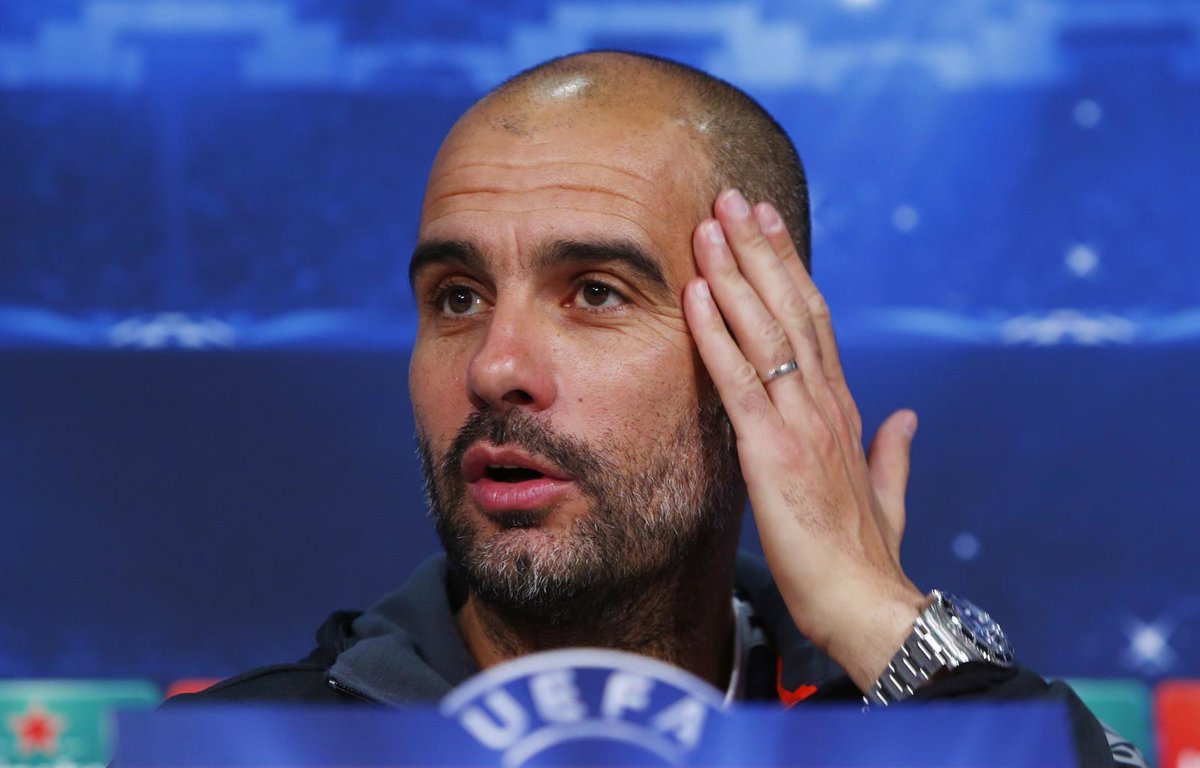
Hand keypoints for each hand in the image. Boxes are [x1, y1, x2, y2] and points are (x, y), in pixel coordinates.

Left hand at [682, 188, 927, 690]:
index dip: (790, 271)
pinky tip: (699, 293)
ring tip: (709, 224)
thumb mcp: (885, 495)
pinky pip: (738, 381)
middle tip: (733, 199)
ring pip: (765, 331)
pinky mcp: (773, 452)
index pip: (814, 323)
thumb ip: (893, 451)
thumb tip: (906, 417)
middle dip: (759, 251)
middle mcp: (825, 404)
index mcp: (844, 411)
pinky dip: (717, 334)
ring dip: (735, 274)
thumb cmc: (866, 557)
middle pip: (791, 310)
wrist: (869, 606)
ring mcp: (801, 423)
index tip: (767, 229)